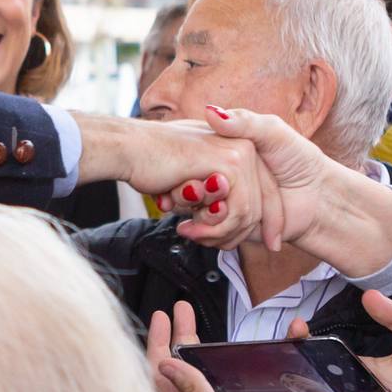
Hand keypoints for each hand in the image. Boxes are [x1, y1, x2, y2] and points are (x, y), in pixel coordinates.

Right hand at [75, 114, 264, 248]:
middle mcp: (245, 146)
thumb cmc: (151, 160)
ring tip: (192, 232)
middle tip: (202, 240)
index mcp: (237, 145)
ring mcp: (240, 152)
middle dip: (233, 235)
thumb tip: (222, 215)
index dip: (264, 223)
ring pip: (248, 213)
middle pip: (259, 208)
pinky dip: (214, 228)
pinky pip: (237, 211)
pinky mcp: (229, 163)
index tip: (264, 246)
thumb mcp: (190, 176)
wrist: (127, 147)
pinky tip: (189, 225)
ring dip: (218, 233)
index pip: (264, 193)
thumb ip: (210, 191)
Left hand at [148, 302, 328, 391]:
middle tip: (179, 308)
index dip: (157, 343)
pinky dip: (222, 356)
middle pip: (178, 367)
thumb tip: (165, 362)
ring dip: (195, 342)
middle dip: (175, 336)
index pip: (160, 375)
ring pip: (200, 369)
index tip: (161, 315)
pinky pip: (225, 376)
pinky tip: (229, 346)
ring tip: (193, 317)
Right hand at [158, 105, 391, 275]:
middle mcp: (223, 174)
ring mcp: (228, 200)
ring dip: (200, 224)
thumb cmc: (300, 160)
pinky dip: (211, 236)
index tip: (174, 188)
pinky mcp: (234, 224)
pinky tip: (207, 234)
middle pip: (190, 193)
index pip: (190, 165)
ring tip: (194, 226)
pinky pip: (213, 232)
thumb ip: (242, 121)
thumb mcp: (272, 131)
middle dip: (187, 205)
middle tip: (179, 210)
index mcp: (226, 150)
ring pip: (199, 215)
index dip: (183, 179)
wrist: (321, 199)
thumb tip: (210, 112)